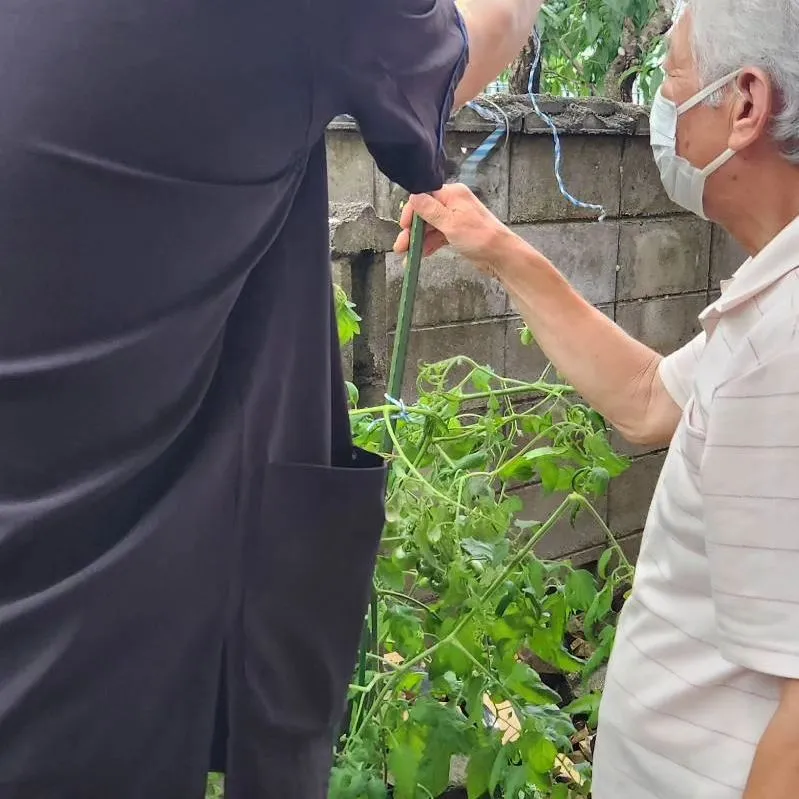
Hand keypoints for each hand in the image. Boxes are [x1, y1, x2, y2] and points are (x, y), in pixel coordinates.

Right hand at [392, 183, 514, 275]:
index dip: (412, 212)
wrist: (500, 256)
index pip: (424, 197)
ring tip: (407, 256)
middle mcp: (453, 204)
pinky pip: (437, 237)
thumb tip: (414, 196)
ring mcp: (455, 219)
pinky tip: (420, 256)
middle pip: (425, 214)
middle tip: (401, 247)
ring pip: (429, 227)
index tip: (404, 227)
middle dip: (412, 231)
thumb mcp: (451, 223)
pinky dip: (428, 245)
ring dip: (418, 241)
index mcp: (453, 195)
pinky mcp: (457, 233)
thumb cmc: (479, 238)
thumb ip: (430, 211)